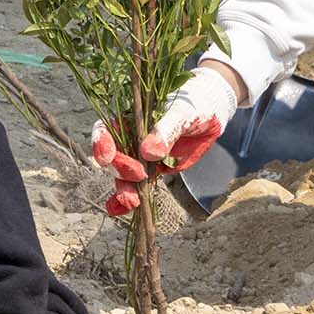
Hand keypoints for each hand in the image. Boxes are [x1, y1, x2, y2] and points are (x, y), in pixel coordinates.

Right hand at [91, 63, 245, 214]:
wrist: (212, 113)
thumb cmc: (195, 103)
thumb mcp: (183, 113)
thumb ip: (165, 131)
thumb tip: (148, 153)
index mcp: (130, 117)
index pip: (106, 129)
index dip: (101, 143)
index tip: (107, 158)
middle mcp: (130, 137)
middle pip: (113, 156)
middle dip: (120, 169)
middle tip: (139, 175)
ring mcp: (141, 155)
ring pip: (123, 174)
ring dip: (123, 189)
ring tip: (131, 202)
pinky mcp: (153, 169)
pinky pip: (137, 185)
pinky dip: (127, 199)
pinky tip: (120, 210)